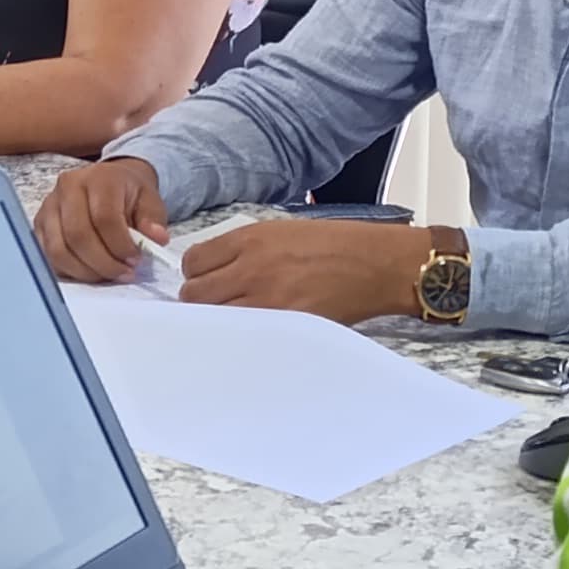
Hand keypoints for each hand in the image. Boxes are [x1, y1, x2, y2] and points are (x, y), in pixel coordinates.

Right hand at [37, 158, 171, 281]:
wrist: (108, 181)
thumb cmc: (128, 193)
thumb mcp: (150, 200)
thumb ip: (154, 220)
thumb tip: (157, 239)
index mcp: (98, 177)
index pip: (104, 217)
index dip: (119, 246)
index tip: (135, 261)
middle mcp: (68, 187)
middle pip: (78, 236)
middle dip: (103, 263)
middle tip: (123, 273)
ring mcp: (49, 205)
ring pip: (58, 249)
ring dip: (85, 271)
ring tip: (108, 274)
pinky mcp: (39, 223)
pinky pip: (48, 255)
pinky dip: (69, 270)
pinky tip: (90, 271)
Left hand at [176, 216, 434, 324]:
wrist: (374, 263)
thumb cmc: (332, 244)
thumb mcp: (281, 231)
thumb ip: (243, 249)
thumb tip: (212, 271)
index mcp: (250, 240)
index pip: (193, 261)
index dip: (196, 273)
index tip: (206, 280)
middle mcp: (252, 269)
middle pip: (195, 294)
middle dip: (200, 300)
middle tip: (216, 304)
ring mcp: (267, 301)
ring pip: (215, 320)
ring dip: (219, 321)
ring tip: (235, 321)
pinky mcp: (285, 326)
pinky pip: (245, 338)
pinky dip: (243, 338)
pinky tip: (252, 334)